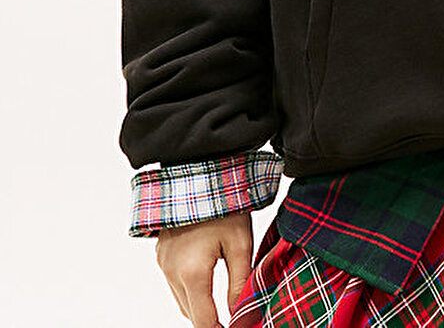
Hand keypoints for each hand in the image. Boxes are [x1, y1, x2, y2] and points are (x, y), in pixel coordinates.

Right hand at [155, 209, 253, 326]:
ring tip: (220, 305)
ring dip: (198, 305)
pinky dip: (188, 289)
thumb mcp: (240, 244)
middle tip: (229, 318)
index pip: (203, 321)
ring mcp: (163, 262)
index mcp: (192, 273)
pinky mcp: (161, 253)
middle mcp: (171, 271)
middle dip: (208, 320)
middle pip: (190, 313)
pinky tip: (205, 280)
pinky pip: (174, 282)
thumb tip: (238, 312)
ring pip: (180, 299)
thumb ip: (239, 283)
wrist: (198, 172)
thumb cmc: (223, 204)